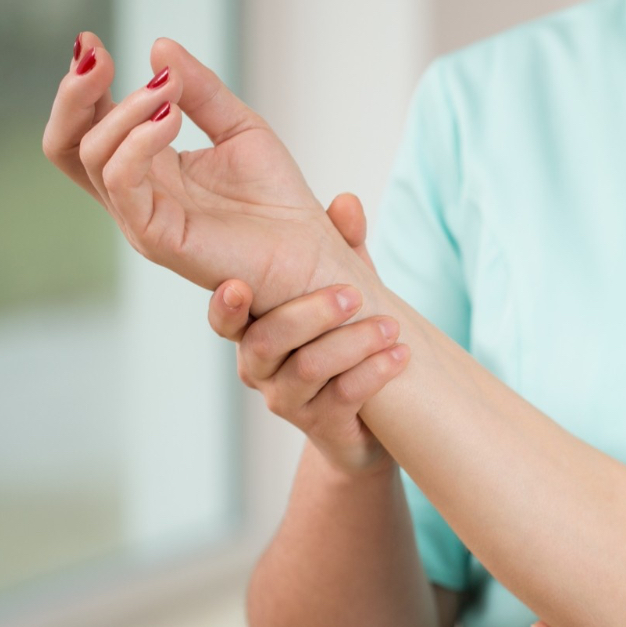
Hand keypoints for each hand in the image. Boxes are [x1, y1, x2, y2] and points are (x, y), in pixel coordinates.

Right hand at [42, 31, 361, 314]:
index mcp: (149, 168)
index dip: (83, 85)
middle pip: (69, 144)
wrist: (312, 252)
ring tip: (166, 89)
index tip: (92, 42)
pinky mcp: (156, 238)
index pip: (90, 126)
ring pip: (93, 156)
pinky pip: (122, 183)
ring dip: (124, 110)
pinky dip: (136, 141)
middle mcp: (136, 194)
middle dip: (74, 94)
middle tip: (95, 53)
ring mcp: (141, 217)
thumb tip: (159, 47)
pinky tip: (168, 115)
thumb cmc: (280, 199)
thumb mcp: (240, 127)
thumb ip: (201, 90)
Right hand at [209, 193, 408, 477]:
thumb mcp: (344, 290)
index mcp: (255, 329)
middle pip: (266, 341)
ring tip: (390, 327)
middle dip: (310, 313)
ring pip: (307, 369)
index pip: (225, 319)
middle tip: (352, 295)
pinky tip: (400, 355)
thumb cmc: (345, 341)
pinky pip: (342, 397)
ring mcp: (288, 399)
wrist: (368, 420)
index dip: (225, 305)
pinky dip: (373, 373)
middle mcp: (260, 367)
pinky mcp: (322, 424)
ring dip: (352, 343)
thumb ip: (342, 249)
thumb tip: (347, 202)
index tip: (236, 286)